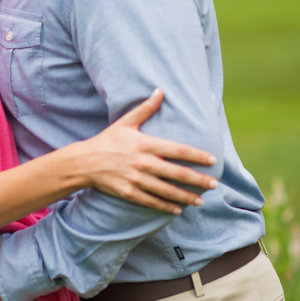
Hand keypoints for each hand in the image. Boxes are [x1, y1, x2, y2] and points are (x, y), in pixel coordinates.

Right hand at [80, 89, 218, 213]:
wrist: (84, 161)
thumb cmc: (107, 140)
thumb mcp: (126, 122)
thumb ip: (145, 108)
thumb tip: (160, 91)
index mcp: (146, 144)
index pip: (179, 150)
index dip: (197, 156)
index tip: (212, 160)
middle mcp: (144, 163)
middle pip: (178, 173)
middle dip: (199, 180)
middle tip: (215, 184)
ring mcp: (137, 180)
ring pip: (167, 191)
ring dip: (186, 197)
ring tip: (201, 201)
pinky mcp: (129, 193)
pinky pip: (152, 202)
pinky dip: (165, 207)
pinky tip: (177, 210)